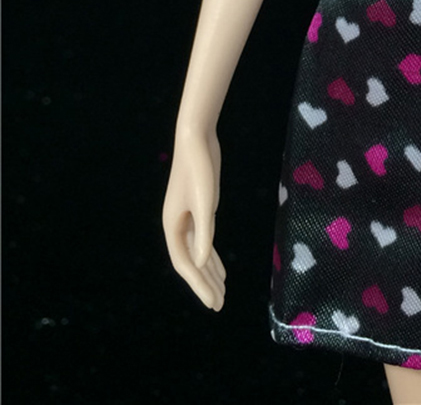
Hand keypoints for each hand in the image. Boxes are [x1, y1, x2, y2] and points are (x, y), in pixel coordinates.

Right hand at [162, 128, 225, 309]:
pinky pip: (204, 241)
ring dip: (209, 273)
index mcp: (172, 226)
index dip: (199, 284)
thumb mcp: (206, 200)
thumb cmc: (199, 168)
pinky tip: (220, 268)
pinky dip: (212, 256)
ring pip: (198, 254)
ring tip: (221, 292)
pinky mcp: (199, 210)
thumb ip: (204, 229)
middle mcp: (177, 226)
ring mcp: (188, 219)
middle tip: (219, 305)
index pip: (185, 264)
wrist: (196, 140)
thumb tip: (203, 262)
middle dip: (205, 285)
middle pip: (191, 263)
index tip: (213, 302)